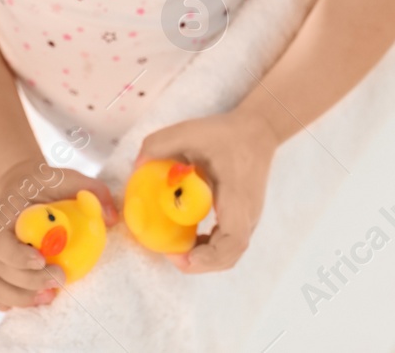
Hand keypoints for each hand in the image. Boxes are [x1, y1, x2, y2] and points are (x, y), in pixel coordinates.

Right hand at [0, 157, 119, 310]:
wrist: (24, 186)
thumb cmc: (48, 183)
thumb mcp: (70, 178)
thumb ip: (92, 191)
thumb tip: (111, 218)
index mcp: (7, 216)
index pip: (1, 242)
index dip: (18, 256)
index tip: (41, 260)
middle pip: (2, 269)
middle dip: (30, 280)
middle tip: (60, 279)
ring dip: (22, 297)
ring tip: (50, 296)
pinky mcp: (4, 269)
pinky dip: (12, 302)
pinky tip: (37, 300)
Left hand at [133, 108, 279, 272]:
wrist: (258, 131)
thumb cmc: (227, 133)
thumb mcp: (192, 130)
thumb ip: (161, 143)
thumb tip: (136, 166)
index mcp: (238, 195)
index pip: (234, 239)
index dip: (210, 256)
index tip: (185, 254)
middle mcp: (248, 212)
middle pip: (230, 255)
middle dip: (200, 263)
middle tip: (171, 254)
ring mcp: (249, 218)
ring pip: (230, 254)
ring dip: (203, 258)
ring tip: (176, 248)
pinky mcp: (245, 217)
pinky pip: (228, 244)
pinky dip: (208, 249)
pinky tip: (189, 237)